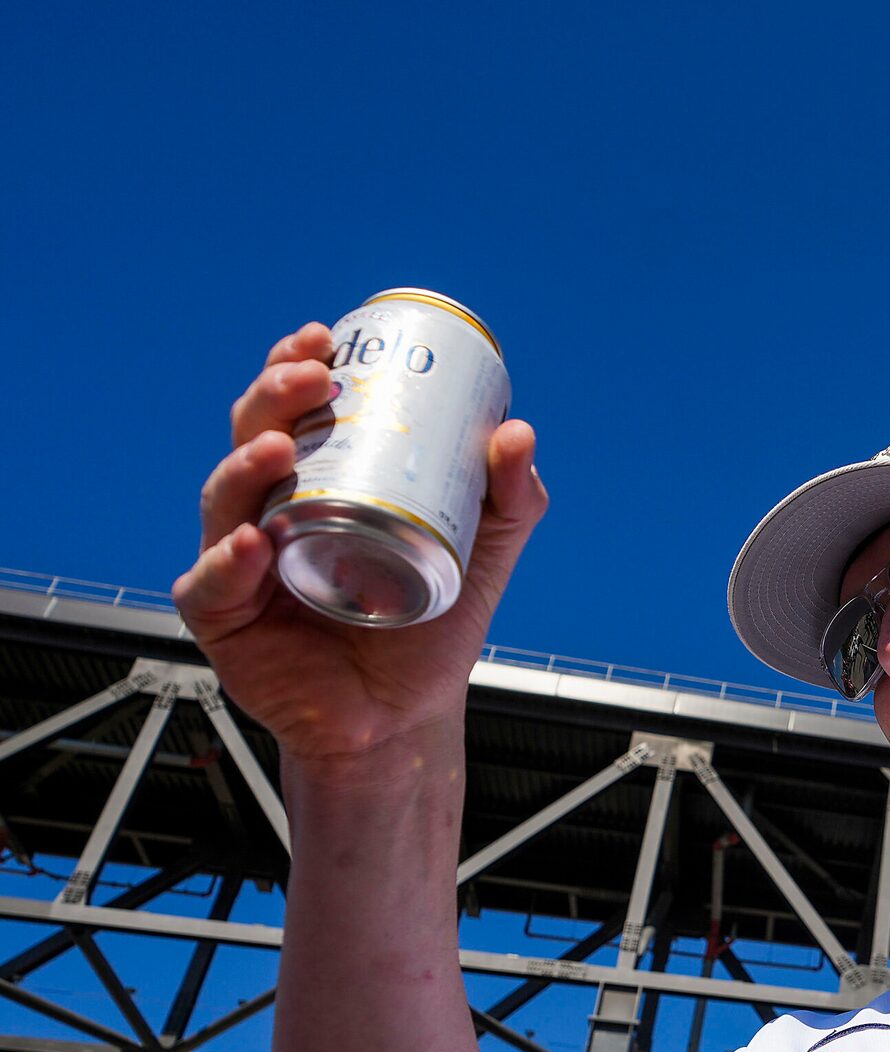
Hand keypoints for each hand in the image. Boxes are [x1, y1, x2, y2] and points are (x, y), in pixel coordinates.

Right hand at [172, 321, 546, 770]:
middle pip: (251, 438)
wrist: (407, 714)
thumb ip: (509, 497)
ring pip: (223, 501)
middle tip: (313, 377)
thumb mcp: (483, 551)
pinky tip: (253, 543)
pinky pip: (212, 585)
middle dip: (271, 397)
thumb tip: (516, 432)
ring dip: (245, 466)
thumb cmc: (432, 624)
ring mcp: (238, 564)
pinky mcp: (226, 621)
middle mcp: (267, 513)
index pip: (291, 411)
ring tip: (280, 447)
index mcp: (317, 483)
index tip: (323, 337)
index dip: (293, 366)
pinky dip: (227, 562)